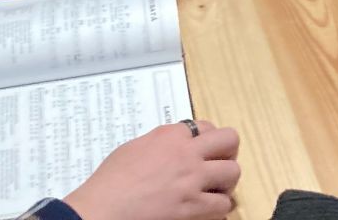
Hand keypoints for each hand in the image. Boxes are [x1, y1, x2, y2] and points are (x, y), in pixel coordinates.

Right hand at [64, 121, 239, 219]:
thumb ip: (160, 144)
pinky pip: (223, 205)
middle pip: (229, 141)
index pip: (207, 126)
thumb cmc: (110, 182)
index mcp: (169, 135)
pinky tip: (207, 210)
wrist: (104, 208)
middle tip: (219, 165)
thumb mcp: (134, 148)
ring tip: (215, 190)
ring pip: (233, 173)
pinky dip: (218, 209)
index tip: (207, 149)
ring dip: (226, 183)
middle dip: (228, 153)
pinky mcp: (193, 208)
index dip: (209, 139)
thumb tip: (172, 150)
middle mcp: (186, 153)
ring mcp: (192, 181)